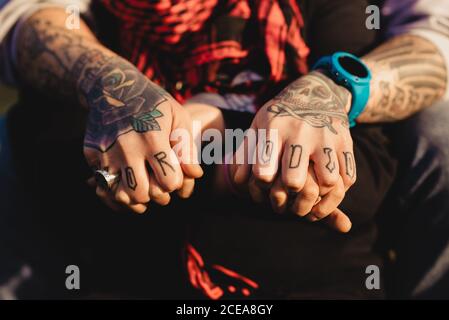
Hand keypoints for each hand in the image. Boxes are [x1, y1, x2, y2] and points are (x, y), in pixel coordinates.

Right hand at [83, 58, 201, 212]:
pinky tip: (127, 188)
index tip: (173, 174)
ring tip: (144, 187)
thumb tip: (196, 174)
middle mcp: (127, 148)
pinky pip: (103, 188)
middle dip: (156, 195)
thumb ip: (188, 147)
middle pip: (142, 194)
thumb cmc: (153, 103)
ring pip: (121, 196)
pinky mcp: (91, 156)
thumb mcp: (178, 116)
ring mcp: (106, 153)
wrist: (112, 86)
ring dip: (136, 197)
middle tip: (159, 185)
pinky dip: (116, 194)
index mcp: (153, 138)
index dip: (175, 183)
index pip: (168, 182)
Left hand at [232, 71, 355, 230]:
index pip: (264, 171)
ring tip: (312, 190)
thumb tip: (238, 182)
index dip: (263, 184)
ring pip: (327, 182)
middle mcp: (300, 133)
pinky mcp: (346, 142)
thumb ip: (245, 154)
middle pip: (294, 181)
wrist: (316, 92)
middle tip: (290, 190)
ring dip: (319, 193)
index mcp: (274, 130)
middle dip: (290, 192)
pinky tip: (327, 184)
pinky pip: (348, 176)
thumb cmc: (279, 117)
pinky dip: (339, 187)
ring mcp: (326, 138)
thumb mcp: (258, 126)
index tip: (266, 181)